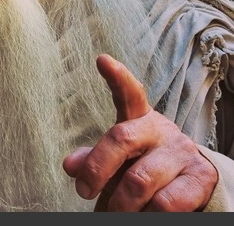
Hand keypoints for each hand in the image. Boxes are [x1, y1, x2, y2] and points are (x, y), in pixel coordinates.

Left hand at [62, 54, 217, 210]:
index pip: (128, 93)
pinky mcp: (200, 178)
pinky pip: (166, 203)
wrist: (190, 190)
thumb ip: (94, 159)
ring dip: (121, 204)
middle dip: (96, 169)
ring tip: (115, 213)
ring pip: (140, 180)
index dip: (117, 77)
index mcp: (137, 118)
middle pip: (120, 139)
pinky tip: (144, 215)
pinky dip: (147, 215)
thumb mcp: (117, 161)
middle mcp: (160, 129)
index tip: (102, 60)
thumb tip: (69, 165)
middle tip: (84, 191)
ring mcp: (182, 151)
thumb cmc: (142, 168)